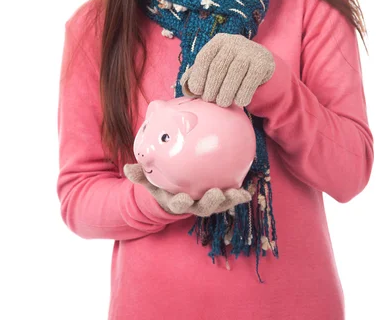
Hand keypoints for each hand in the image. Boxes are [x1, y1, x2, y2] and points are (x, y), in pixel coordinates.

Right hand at [123, 163, 251, 216]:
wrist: (173, 193)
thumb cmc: (160, 184)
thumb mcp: (147, 179)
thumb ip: (139, 175)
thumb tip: (128, 168)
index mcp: (175, 202)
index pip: (177, 204)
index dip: (180, 204)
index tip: (182, 200)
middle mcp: (192, 205)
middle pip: (203, 208)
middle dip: (210, 204)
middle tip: (216, 194)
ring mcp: (206, 203)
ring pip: (219, 205)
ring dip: (229, 200)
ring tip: (238, 193)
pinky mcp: (218, 198)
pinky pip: (230, 196)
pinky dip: (238, 195)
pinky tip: (247, 189)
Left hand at [180, 33, 274, 106]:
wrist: (261, 62)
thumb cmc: (231, 66)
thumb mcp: (214, 64)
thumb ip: (198, 73)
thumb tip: (186, 87)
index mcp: (218, 41)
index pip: (204, 58)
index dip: (198, 76)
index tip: (197, 91)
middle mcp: (234, 42)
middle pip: (218, 67)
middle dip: (211, 88)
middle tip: (210, 100)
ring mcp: (250, 51)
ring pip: (234, 75)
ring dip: (226, 94)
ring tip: (222, 103)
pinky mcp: (262, 63)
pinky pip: (250, 82)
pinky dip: (243, 94)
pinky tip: (240, 101)